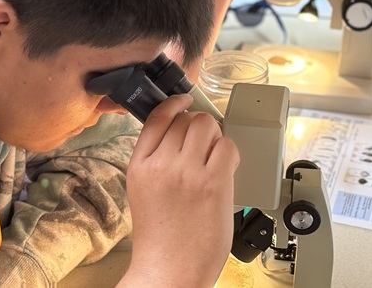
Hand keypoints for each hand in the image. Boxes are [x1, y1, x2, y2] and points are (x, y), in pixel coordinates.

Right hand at [121, 95, 238, 286]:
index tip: (184, 101)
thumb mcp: (143, 191)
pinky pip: (228, 147)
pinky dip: (231, 153)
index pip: (157, 117)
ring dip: (216, 136)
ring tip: (215, 157)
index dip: (175, 104)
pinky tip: (226, 168)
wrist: (168, 271)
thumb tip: (181, 136)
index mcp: (140, 165)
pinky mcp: (214, 183)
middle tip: (205, 145)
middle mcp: (162, 164)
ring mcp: (188, 173)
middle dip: (200, 126)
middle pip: (187, 119)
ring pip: (208, 126)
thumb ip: (156, 161)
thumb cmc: (160, 238)